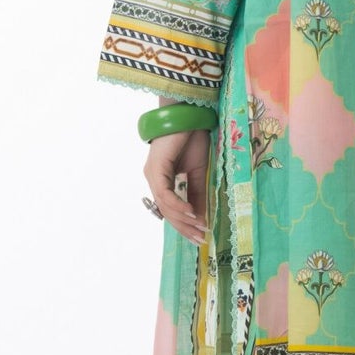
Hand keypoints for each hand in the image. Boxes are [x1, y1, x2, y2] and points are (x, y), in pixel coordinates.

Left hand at [144, 125, 209, 244]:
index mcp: (162, 180)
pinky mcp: (155, 169)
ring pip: (164, 205)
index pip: (170, 209)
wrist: (188, 116)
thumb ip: (197, 193)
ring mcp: (152, 174)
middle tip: (200, 239)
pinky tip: (190, 212)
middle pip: (166, 211)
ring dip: (182, 219)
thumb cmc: (192, 138)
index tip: (200, 236)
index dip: (184, 224)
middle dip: (184, 227)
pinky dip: (177, 205)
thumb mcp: (199, 171)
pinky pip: (165, 193)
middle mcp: (154, 179)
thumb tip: (202, 216)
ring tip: (199, 227)